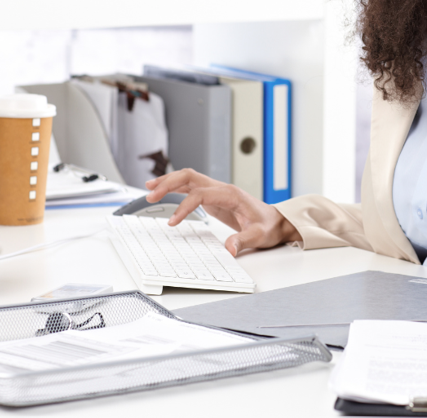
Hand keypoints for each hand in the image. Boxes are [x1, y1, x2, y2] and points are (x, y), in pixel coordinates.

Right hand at [144, 168, 301, 255]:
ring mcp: (217, 191)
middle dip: (168, 184)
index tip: (173, 222)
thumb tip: (229, 249)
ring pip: (189, 178)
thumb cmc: (269, 226)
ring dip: (169, 182)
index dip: (184, 207)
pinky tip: (164, 191)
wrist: (276, 221)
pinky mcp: (214, 197)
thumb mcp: (258, 236)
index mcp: (230, 194)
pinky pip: (192, 187)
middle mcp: (222, 188)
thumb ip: (243, 240)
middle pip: (190, 177)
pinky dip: (176, 188)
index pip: (200, 194)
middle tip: (150, 194)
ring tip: (150, 188)